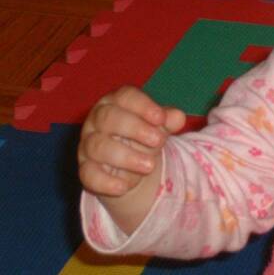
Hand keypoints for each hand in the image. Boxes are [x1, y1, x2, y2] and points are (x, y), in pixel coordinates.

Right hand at [78, 86, 184, 230]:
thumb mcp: (158, 126)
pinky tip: (124, 186)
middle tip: (159, 141)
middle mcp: (97, 120)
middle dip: (135, 128)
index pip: (125, 96)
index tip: (161, 118)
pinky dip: (106, 182)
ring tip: (150, 166)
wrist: (130, 166)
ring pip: (97, 146)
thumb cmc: (144, 136)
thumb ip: (168, 120)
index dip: (143, 105)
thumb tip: (178, 117)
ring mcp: (88, 144)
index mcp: (116, 102)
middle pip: (108, 117)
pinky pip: (88, 174)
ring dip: (126, 156)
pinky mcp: (85, 169)